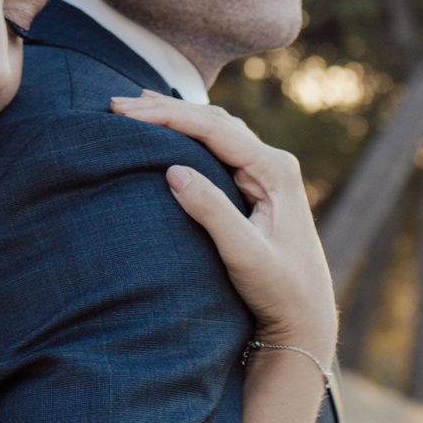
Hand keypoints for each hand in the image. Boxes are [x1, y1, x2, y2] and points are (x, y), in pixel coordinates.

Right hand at [111, 93, 335, 364]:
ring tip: (137, 106)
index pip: (213, 129)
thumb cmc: (280, 290)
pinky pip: (219, 147)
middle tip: (117, 105)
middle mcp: (273, 163)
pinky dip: (189, 133)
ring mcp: (266, 173)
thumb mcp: (245, 255)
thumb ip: (212, 211)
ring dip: (176, 117)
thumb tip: (172, 170)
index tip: (125, 114)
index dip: (167, 116)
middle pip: (212, 122)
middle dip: (165, 110)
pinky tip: (170, 129)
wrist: (305, 317)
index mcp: (274, 170)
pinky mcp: (257, 187)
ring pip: (215, 131)